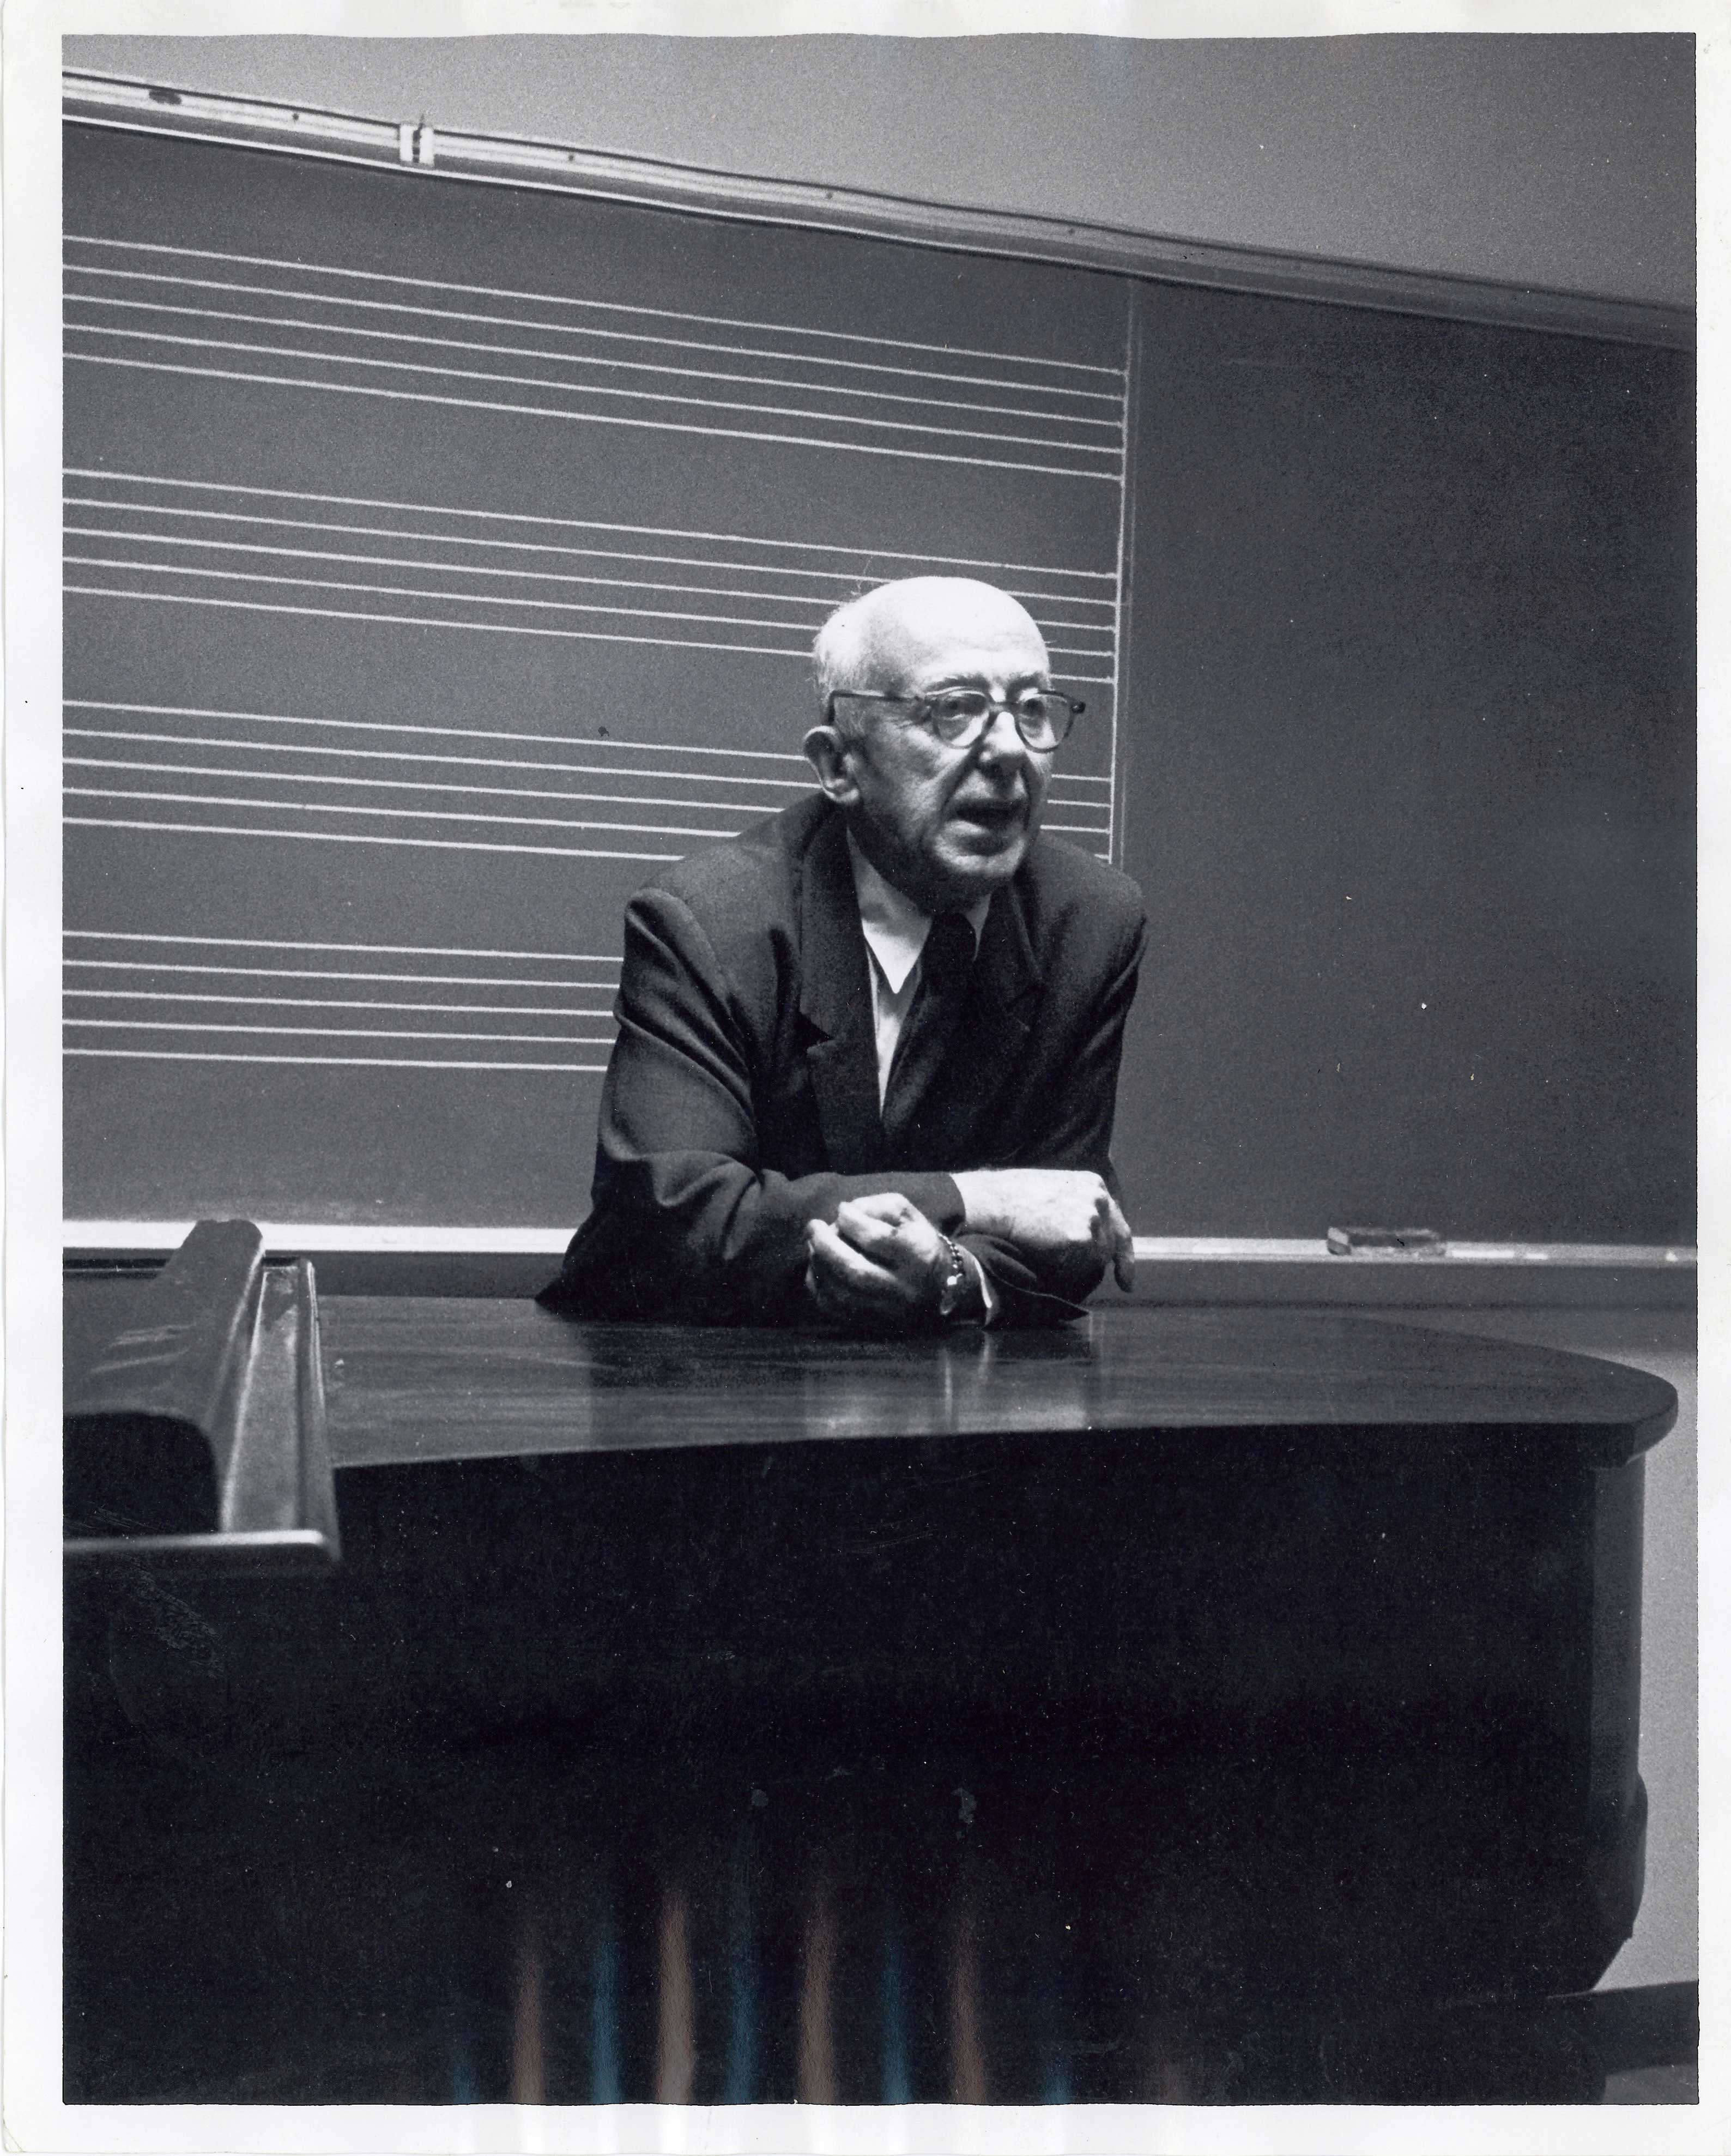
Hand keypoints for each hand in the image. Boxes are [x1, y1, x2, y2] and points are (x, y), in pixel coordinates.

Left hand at [804, 1193, 950, 1330]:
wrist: (940, 1286)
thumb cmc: (918, 1242)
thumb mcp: (908, 1215)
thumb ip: (878, 1206)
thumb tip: (844, 1211)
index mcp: (918, 1256)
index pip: (877, 1239)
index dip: (851, 1220)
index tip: (842, 1209)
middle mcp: (903, 1288)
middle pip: (856, 1270)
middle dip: (826, 1245)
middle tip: (813, 1226)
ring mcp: (887, 1310)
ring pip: (842, 1293)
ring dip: (819, 1265)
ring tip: (813, 1244)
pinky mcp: (872, 1323)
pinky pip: (835, 1309)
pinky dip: (818, 1286)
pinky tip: (817, 1267)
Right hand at [950, 1168, 1134, 1291]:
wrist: (994, 1201)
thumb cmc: (1012, 1196)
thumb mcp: (1055, 1187)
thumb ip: (1076, 1203)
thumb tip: (1083, 1230)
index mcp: (1093, 1184)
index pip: (1117, 1220)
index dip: (1123, 1251)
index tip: (1126, 1275)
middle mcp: (1098, 1198)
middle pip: (1110, 1242)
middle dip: (1103, 1261)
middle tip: (1115, 1283)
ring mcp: (1091, 1217)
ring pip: (1097, 1257)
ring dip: (1080, 1265)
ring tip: (1052, 1256)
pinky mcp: (1080, 1237)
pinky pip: (1081, 1266)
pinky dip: (1068, 1270)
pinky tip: (1048, 1258)